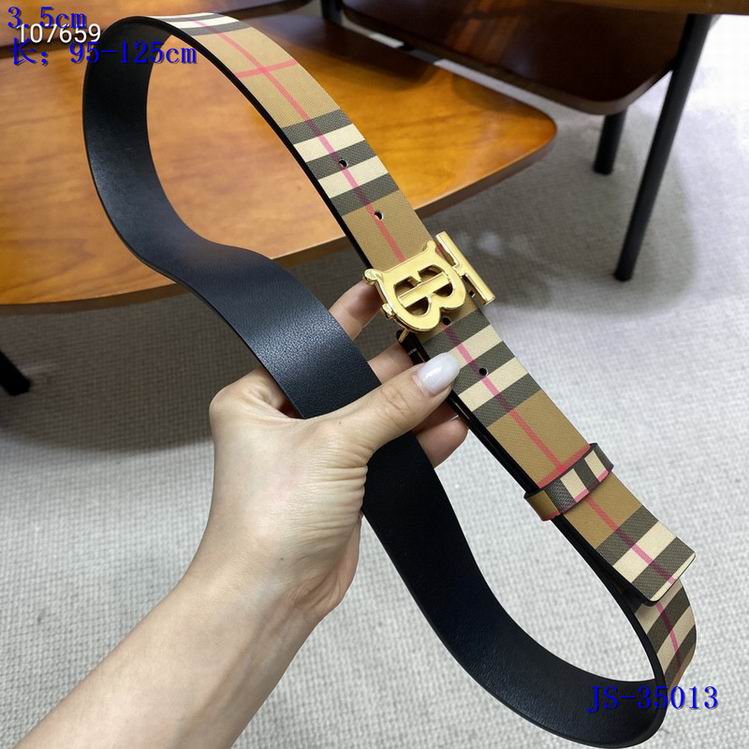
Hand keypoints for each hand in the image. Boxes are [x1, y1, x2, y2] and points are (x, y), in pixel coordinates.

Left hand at [188, 281, 466, 623]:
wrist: (272, 598)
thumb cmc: (273, 514)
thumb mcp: (333, 444)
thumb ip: (390, 406)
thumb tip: (442, 370)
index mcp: (257, 397)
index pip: (313, 345)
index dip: (352, 316)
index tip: (389, 286)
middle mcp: (286, 420)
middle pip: (351, 379)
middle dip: (398, 364)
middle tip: (443, 335)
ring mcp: (320, 454)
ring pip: (376, 417)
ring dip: (416, 404)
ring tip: (461, 375)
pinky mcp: (346, 485)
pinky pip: (387, 451)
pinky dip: (418, 441)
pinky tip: (454, 424)